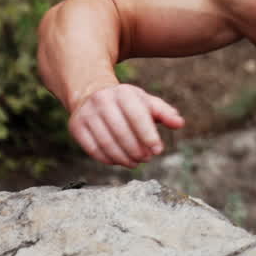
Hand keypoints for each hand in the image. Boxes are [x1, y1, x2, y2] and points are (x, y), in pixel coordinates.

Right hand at [68, 84, 183, 167]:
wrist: (92, 94)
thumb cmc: (127, 103)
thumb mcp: (146, 102)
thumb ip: (164, 113)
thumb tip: (179, 123)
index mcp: (123, 93)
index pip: (137, 117)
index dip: (148, 136)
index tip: (158, 151)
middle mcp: (102, 101)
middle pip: (121, 132)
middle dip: (137, 150)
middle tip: (146, 158)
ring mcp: (87, 114)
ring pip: (106, 143)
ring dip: (124, 158)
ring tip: (135, 162)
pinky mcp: (76, 127)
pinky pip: (93, 149)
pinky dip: (108, 159)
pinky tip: (119, 161)